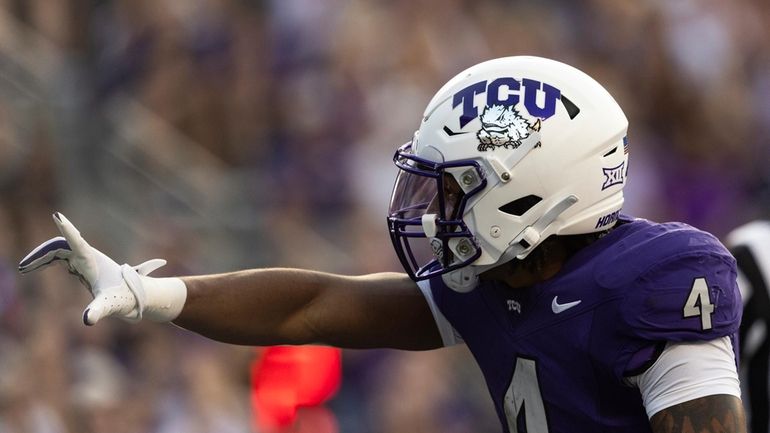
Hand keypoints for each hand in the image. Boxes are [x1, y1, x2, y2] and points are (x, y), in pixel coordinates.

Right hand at [18, 212, 166, 324]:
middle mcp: (88, 256)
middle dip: (40, 254)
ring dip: (41, 258)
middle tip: (23, 267)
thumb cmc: (124, 299)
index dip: (66, 228)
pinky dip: (47, 261)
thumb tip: (88, 320)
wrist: (135, 297)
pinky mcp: (83, 266)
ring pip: (58, 251)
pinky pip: (60, 258)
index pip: (76, 241)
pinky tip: (36, 268)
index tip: (57, 215)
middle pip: (60, 246)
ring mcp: (85, 260)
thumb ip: (99, 311)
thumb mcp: (109, 305)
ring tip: (24, 269)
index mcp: (93, 260)